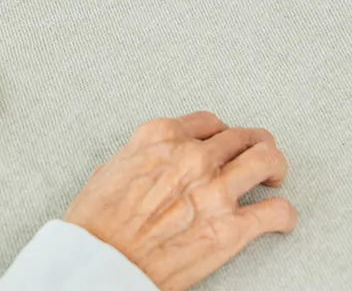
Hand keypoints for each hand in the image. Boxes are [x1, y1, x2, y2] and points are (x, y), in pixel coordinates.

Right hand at [64, 112, 295, 290]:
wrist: (104, 260)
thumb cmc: (98, 220)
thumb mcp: (109, 170)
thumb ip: (135, 159)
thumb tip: (141, 165)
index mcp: (159, 136)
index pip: (209, 121)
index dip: (220, 133)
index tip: (223, 145)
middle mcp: (191, 155)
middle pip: (241, 136)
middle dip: (252, 145)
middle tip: (256, 158)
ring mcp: (215, 189)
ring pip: (267, 159)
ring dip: (275, 167)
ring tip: (273, 179)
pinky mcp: (232, 228)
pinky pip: (278, 211)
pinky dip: (284, 215)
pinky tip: (278, 219)